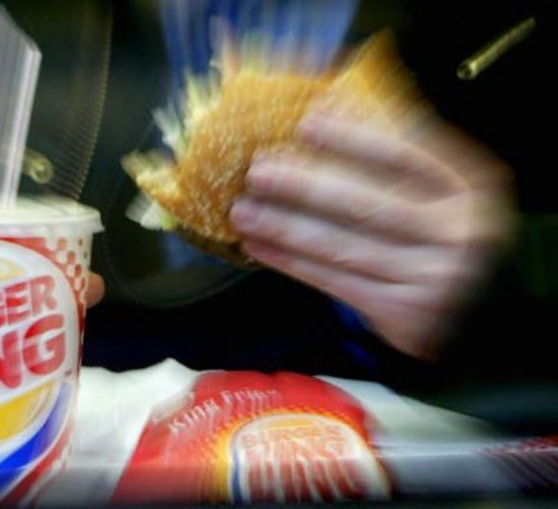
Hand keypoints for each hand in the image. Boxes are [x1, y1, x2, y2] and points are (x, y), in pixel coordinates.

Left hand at [229, 109, 514, 360]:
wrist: (483, 313)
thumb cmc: (449, 238)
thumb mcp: (448, 191)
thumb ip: (405, 155)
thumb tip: (331, 108)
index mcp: (472, 187)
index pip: (406, 154)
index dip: (353, 137)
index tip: (306, 122)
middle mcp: (459, 232)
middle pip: (368, 203)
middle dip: (305, 186)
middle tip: (257, 170)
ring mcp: (434, 277)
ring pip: (344, 246)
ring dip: (285, 227)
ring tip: (242, 210)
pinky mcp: (406, 313)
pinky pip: (337, 282)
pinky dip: (293, 263)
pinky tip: (260, 247)